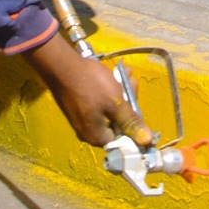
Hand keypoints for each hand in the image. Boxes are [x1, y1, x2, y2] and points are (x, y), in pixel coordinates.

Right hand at [25, 35, 156, 147]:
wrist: (61, 66)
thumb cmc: (90, 85)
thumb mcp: (115, 103)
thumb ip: (131, 123)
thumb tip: (146, 142)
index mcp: (98, 137)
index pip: (125, 138)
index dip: (134, 120)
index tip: (136, 100)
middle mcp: (89, 133)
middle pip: (118, 122)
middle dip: (127, 100)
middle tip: (130, 80)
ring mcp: (83, 120)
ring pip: (111, 109)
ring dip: (120, 91)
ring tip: (124, 73)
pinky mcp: (80, 107)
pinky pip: (100, 103)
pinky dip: (109, 90)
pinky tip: (114, 75)